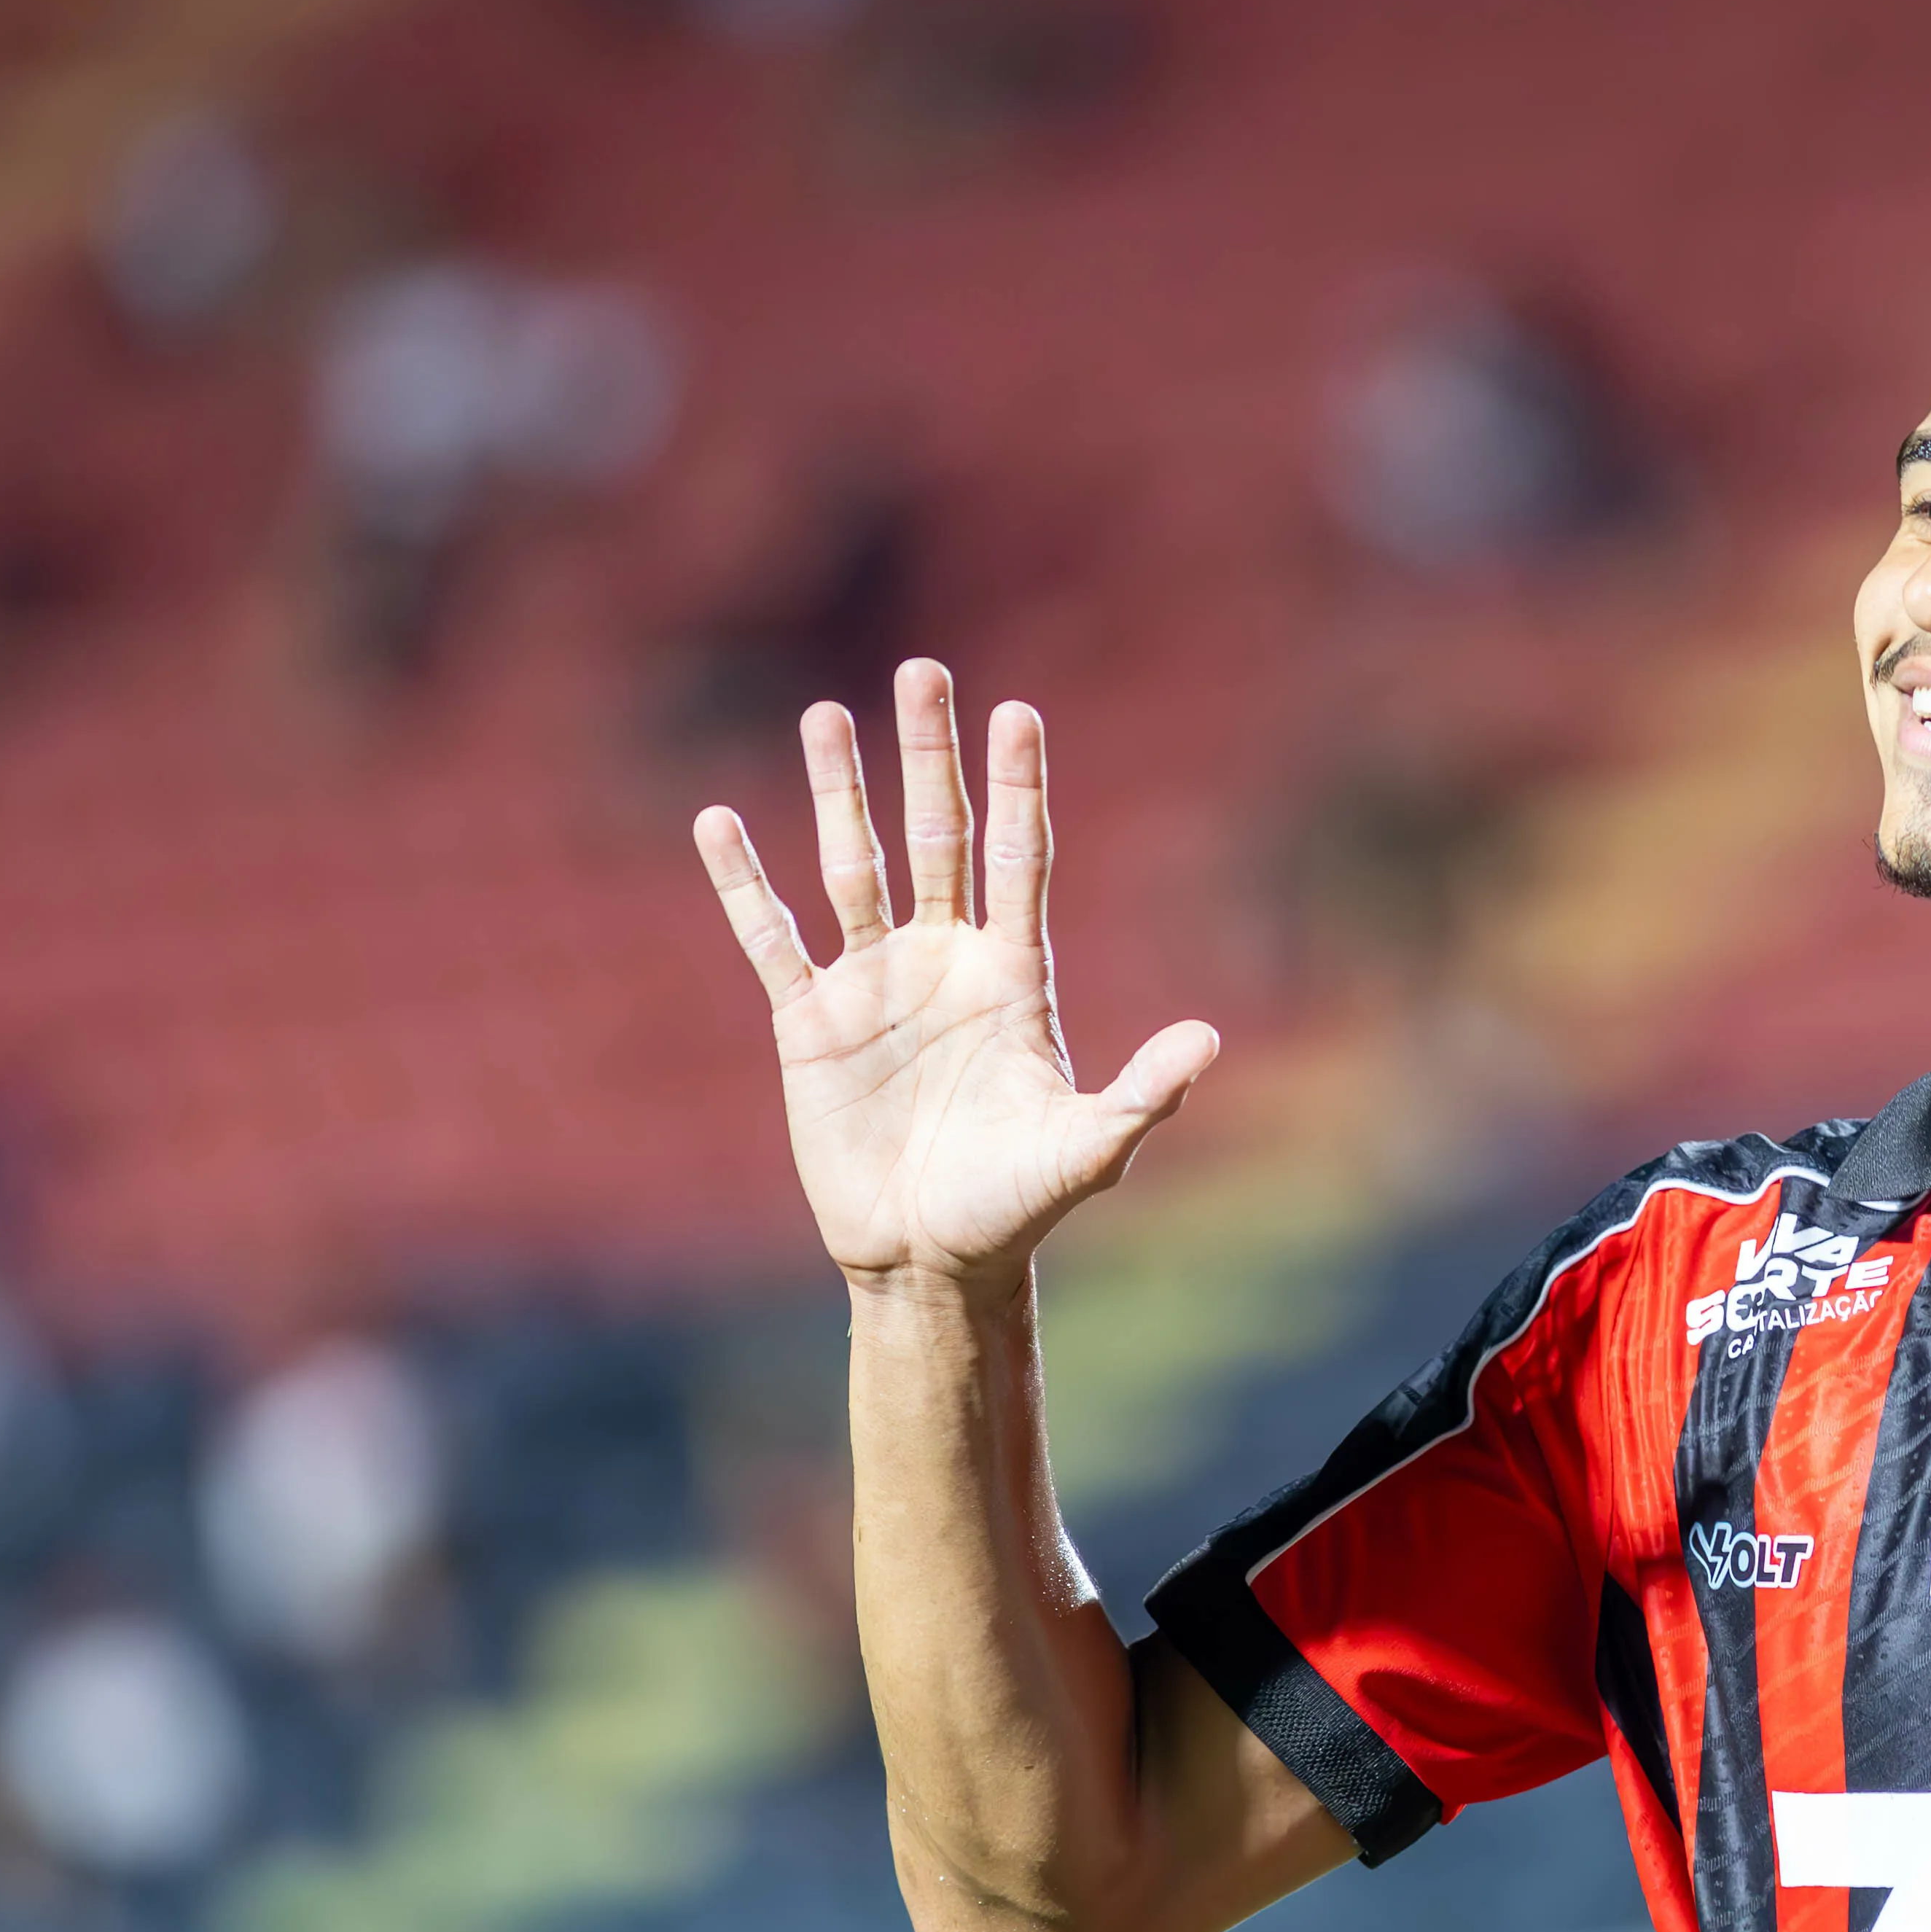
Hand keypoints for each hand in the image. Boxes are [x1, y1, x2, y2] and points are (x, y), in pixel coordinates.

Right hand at [695, 659, 1218, 1292]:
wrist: (931, 1260)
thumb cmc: (1018, 1206)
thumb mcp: (1088, 1149)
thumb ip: (1144, 1094)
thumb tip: (1209, 1040)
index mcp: (1013, 976)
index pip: (1018, 858)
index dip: (1017, 788)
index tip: (1018, 713)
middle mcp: (944, 962)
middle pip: (938, 836)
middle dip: (931, 756)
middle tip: (924, 671)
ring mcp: (874, 986)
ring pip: (855, 866)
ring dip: (840, 792)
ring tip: (827, 713)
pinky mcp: (809, 1024)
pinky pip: (772, 939)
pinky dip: (745, 885)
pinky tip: (721, 822)